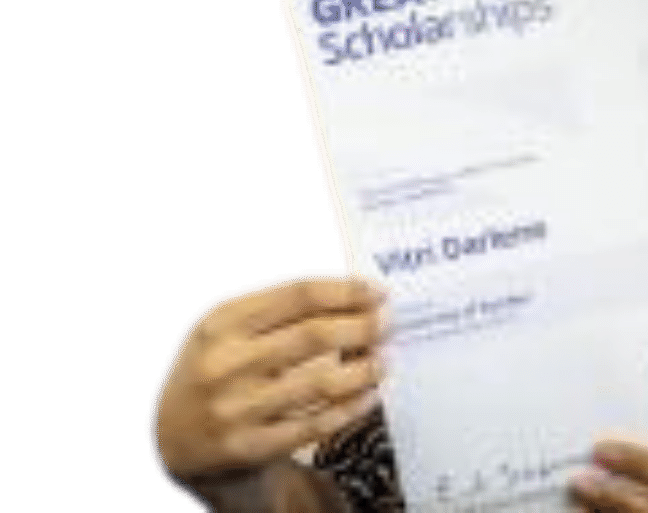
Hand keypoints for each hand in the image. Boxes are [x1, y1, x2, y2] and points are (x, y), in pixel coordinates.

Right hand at [151, 272, 388, 480]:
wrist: (169, 434)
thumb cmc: (216, 362)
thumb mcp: (229, 323)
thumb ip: (281, 304)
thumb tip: (353, 289)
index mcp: (223, 320)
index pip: (299, 294)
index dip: (346, 289)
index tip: (377, 291)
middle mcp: (227, 362)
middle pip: (315, 335)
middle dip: (363, 325)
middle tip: (389, 322)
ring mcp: (237, 408)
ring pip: (321, 384)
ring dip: (364, 369)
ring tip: (384, 359)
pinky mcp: (249, 447)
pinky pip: (315, 426)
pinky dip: (350, 408)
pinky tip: (369, 395)